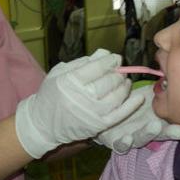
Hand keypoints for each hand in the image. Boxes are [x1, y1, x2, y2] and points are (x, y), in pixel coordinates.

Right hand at [15, 49, 145, 158]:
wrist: (42, 124)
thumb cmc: (50, 95)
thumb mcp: (59, 72)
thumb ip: (82, 62)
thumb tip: (105, 53)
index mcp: (69, 81)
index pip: (96, 67)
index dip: (109, 61)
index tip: (115, 58)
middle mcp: (80, 97)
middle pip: (108, 81)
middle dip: (117, 73)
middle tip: (120, 69)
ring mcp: (91, 113)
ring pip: (116, 96)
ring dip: (124, 86)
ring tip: (124, 81)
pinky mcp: (98, 126)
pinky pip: (119, 114)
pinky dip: (131, 105)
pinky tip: (138, 97)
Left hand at [94, 84, 179, 153]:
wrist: (102, 111)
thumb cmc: (126, 100)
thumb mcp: (143, 93)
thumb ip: (157, 88)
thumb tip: (170, 76)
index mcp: (154, 119)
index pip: (171, 125)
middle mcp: (145, 130)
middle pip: (160, 134)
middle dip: (170, 132)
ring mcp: (131, 137)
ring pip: (141, 138)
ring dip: (149, 133)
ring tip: (155, 125)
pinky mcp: (115, 141)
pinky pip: (120, 145)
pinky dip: (124, 143)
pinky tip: (127, 137)